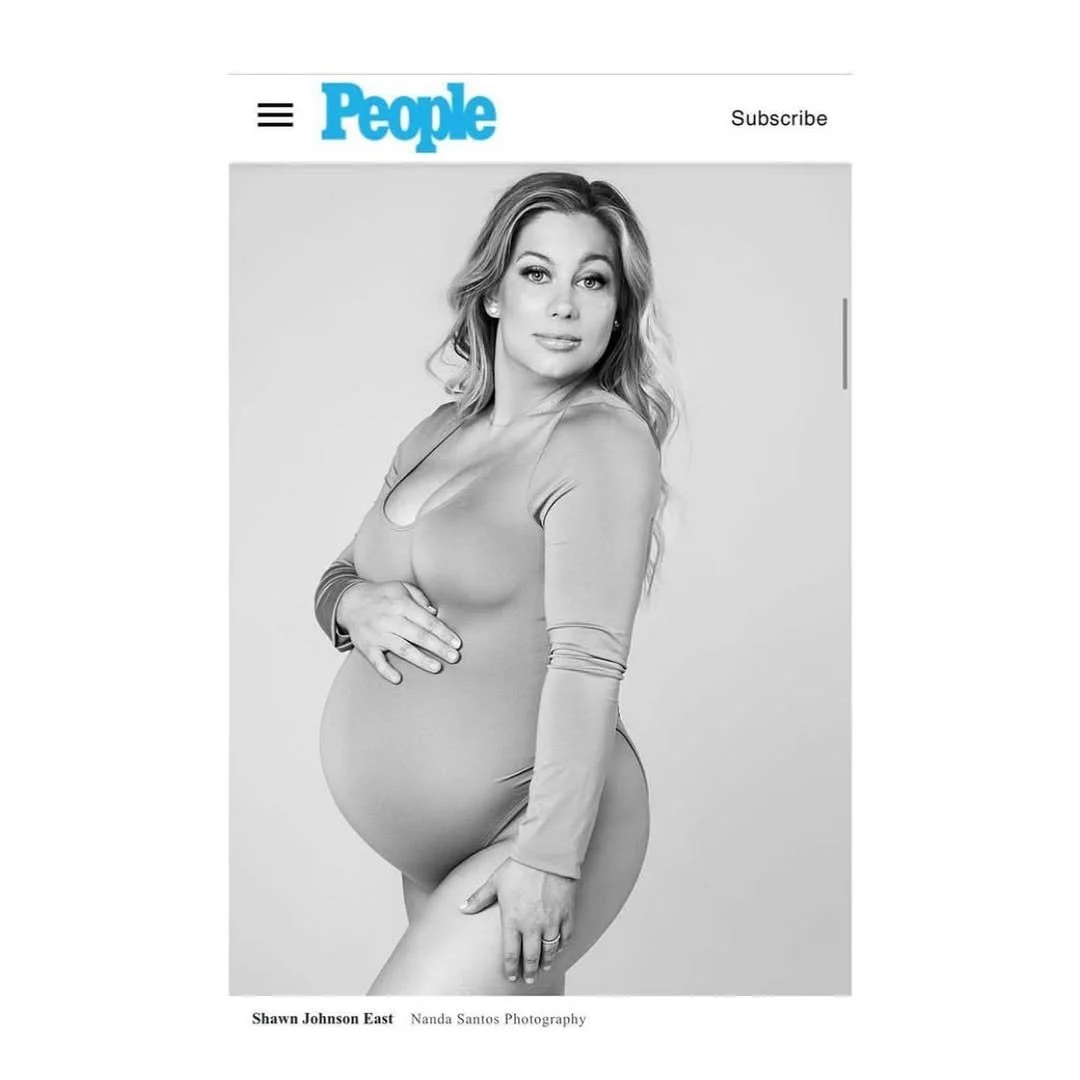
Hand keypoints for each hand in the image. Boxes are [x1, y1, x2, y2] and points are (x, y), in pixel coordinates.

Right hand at [336, 580, 460, 683]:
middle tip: (454, 658)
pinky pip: (376, 661)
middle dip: (438, 647)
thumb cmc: (381, 595)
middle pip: (419, 636)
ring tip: (437, 668)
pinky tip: (398, 679)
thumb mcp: (401, 587)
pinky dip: (386, 670)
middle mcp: (390, 620)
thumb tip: (434, 613)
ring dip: (420, 659)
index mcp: (401, 604)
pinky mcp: (366, 646)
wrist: (349, 602)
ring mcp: (378, 634)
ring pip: (402, 649)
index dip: (443, 632)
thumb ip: (419, 597)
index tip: (457, 643)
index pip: (427, 620)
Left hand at [459, 858, 576, 984]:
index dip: (510, 968)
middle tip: (528, 978)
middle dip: (528, 970)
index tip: (511, 976)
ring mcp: (551, 922)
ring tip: (543, 967)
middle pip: (531, 957)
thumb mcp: (494, 882)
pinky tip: (558, 948)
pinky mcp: (566, 914)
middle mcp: (532, 926)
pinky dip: (562, 945)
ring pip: (549, 950)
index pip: (510, 954)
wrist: (546, 854)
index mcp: (512, 921)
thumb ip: (478, 898)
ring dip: (546, 961)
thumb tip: (462, 908)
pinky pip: (565, 936)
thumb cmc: (519, 867)